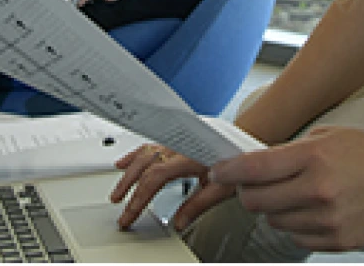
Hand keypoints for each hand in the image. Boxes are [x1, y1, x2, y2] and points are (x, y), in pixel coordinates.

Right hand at [110, 144, 230, 230]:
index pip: (154, 177)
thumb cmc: (238, 162)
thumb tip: (179, 223)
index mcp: (188, 157)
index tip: (129, 214)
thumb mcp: (222, 189)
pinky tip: (123, 164)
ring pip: (143, 155)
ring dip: (128, 174)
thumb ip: (198, 205)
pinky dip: (134, 156)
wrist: (245, 140)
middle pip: (144, 166)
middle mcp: (178, 146)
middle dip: (128, 189)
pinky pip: (149, 146)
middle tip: (121, 210)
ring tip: (118, 193)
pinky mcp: (175, 141)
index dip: (139, 196)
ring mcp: (175, 142)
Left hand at [208, 127, 363, 251]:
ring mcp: (328, 220)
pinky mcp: (339, 242)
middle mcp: (318, 191)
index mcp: (313, 158)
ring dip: (275, 209)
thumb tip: (255, 162)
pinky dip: (297, 225)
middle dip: (248, 192)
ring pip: (274, 221)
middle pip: (256, 201)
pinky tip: (313, 210)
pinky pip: (297, 238)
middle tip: (254, 185)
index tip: (217, 171)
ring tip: (296, 194)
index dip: (228, 171)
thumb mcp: (328, 136)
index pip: (254, 168)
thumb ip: (290, 150)